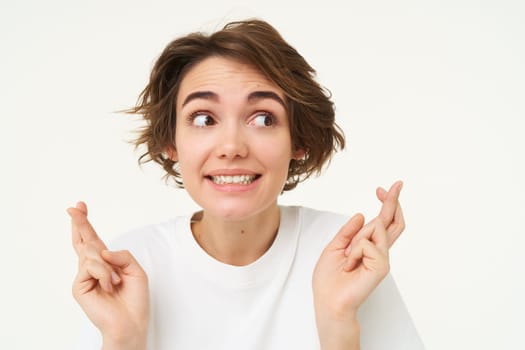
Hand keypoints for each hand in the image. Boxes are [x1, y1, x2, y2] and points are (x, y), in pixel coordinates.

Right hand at [68, 202, 148, 349]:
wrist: (131, 322)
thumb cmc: (134, 299)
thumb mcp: (135, 270)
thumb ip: (122, 255)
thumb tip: (102, 251)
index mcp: (106, 262)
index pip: (93, 239)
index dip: (86, 223)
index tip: (80, 206)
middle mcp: (92, 267)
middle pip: (83, 240)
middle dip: (80, 222)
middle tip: (73, 207)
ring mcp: (84, 276)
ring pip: (92, 253)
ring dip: (109, 267)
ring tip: (116, 282)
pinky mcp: (79, 286)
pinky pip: (92, 267)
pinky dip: (105, 274)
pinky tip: (110, 286)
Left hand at [312, 181, 403, 348]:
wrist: (328, 301)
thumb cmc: (329, 280)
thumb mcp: (334, 247)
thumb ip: (348, 232)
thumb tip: (362, 215)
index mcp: (367, 246)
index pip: (383, 221)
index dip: (386, 203)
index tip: (382, 189)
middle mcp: (378, 251)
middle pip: (394, 222)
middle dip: (393, 201)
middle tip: (397, 183)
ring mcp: (382, 259)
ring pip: (378, 229)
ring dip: (357, 238)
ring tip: (347, 259)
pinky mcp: (381, 267)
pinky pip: (368, 244)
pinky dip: (354, 250)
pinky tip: (350, 264)